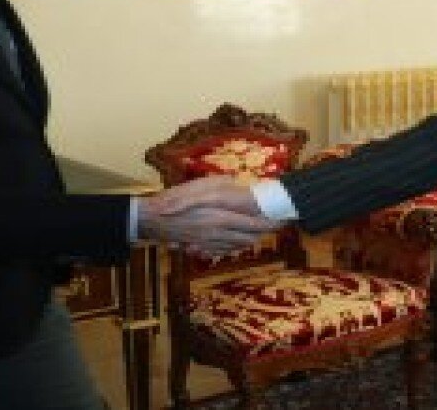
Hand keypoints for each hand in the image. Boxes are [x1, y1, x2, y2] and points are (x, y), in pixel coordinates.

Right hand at [137, 175, 280, 256]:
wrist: (154, 219)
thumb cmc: (177, 198)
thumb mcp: (203, 185)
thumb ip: (225, 186)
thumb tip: (241, 186)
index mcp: (222, 218)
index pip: (254, 224)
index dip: (270, 223)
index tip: (283, 219)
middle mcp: (220, 235)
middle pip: (250, 237)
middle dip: (265, 232)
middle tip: (277, 225)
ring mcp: (211, 244)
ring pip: (239, 246)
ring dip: (253, 239)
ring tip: (263, 232)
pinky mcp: (202, 248)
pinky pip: (225, 251)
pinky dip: (236, 247)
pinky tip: (240, 242)